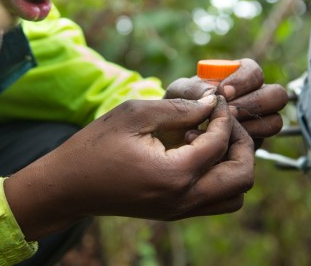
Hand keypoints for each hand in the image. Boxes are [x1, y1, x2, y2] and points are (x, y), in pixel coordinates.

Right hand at [4, 96, 254, 239]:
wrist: (68, 186)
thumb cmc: (95, 146)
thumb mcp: (134, 115)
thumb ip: (179, 108)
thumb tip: (213, 103)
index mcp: (174, 174)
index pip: (220, 143)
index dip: (223, 116)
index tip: (215, 100)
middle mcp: (183, 199)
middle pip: (242, 177)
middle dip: (241, 144)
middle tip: (223, 122)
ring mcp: (179, 210)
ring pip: (234, 195)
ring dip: (233, 165)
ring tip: (211, 140)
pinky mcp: (172, 212)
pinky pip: (214, 201)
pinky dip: (217, 177)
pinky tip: (195, 155)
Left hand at [164, 58, 287, 146]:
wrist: (172, 136)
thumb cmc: (178, 107)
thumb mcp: (178, 94)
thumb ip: (192, 90)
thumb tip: (211, 93)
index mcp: (237, 77)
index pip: (254, 71)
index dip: (243, 80)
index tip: (223, 92)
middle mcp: (252, 97)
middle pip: (276, 95)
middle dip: (252, 104)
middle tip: (228, 113)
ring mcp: (256, 121)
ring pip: (275, 121)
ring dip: (252, 125)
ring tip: (224, 129)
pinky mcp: (253, 142)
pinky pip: (262, 143)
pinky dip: (242, 143)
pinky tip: (221, 145)